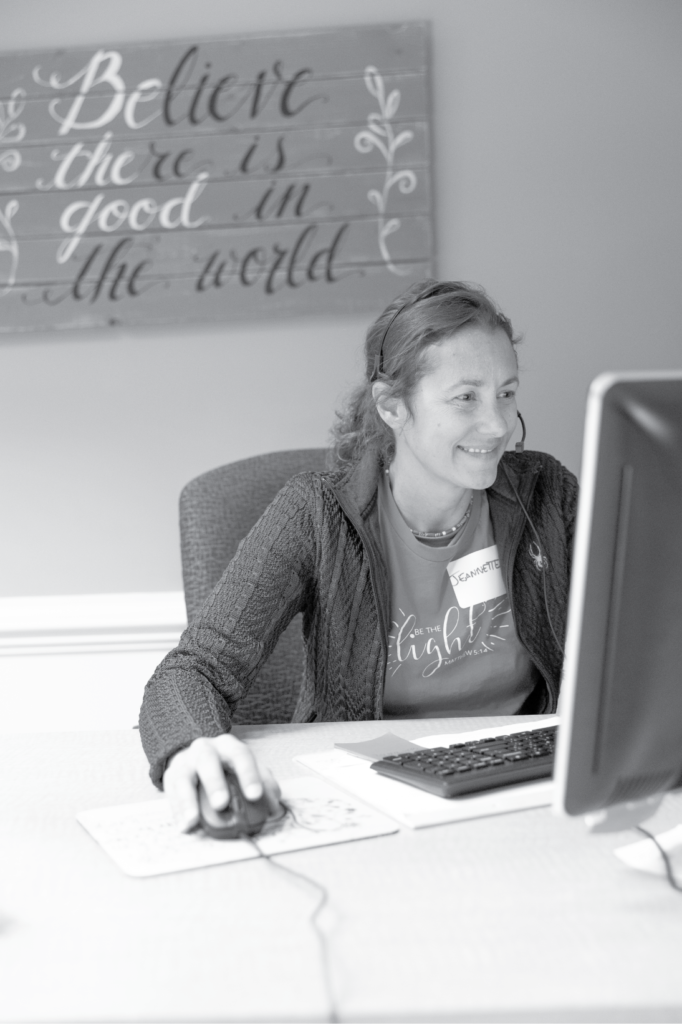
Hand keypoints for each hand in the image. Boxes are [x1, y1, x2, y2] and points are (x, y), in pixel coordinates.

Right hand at [163, 733, 280, 831]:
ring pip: (184, 778)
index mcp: (229, 747)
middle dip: (215, 784)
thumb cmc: (226, 766)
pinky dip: (177, 812)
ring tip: (193, 820)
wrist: (195, 757)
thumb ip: (263, 784)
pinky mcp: (170, 776)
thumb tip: (274, 807)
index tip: (255, 795)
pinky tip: (184, 826)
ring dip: (188, 800)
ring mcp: (185, 762)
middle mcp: (205, 750)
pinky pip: (171, 794)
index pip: (241, 756)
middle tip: (222, 804)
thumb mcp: (246, 769)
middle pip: (208, 762)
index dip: (249, 775)